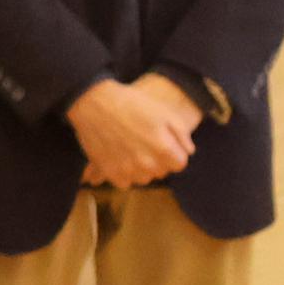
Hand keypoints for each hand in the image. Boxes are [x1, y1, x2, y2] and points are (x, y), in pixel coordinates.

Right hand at [67, 74, 201, 188]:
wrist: (94, 103)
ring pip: (144, 179)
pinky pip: (125, 182)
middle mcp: (147, 165)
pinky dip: (125, 172)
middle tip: (146, 142)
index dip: (174, 153)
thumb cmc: (131, 103)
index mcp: (163, 149)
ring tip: (133, 148)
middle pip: (162, 172)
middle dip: (158, 160)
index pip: (179, 164)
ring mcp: (128, 171)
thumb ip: (181, 134)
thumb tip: (189, 152)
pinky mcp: (111, 174)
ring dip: (142, 168)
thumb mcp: (163, 111)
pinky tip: (120, 155)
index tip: (164, 143)